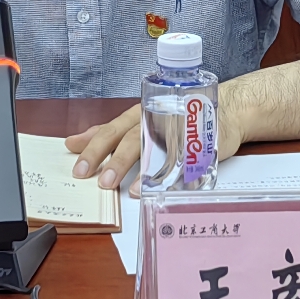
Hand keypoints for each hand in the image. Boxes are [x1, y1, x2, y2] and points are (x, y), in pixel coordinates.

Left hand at [65, 100, 247, 196]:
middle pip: (126, 137)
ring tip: (115, 184)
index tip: (72, 156)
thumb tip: (77, 141)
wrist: (227, 111)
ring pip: (148, 148)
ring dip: (130, 167)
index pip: (111, 128)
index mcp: (139, 114)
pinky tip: (148, 188)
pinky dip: (160, 176)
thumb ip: (114, 132)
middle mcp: (154, 120)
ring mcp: (173, 132)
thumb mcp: (144, 121)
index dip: (91, 143)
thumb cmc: (180, 116)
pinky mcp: (192, 145)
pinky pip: (174, 162)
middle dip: (105, 156)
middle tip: (90, 175)